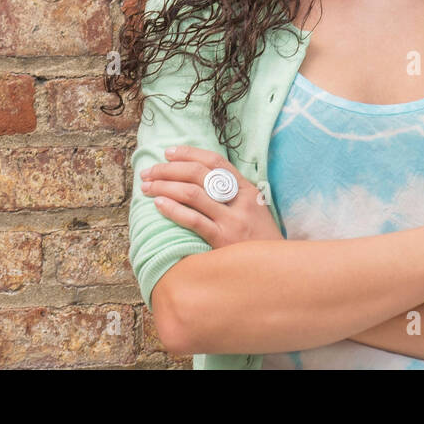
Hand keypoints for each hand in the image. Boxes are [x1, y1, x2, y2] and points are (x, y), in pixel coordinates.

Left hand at [139, 146, 283, 249]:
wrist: (276, 270)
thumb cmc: (260, 241)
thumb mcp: (254, 210)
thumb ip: (233, 194)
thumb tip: (199, 180)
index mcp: (247, 189)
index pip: (215, 161)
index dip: (189, 153)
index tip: (168, 153)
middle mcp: (239, 200)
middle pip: (198, 173)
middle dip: (169, 169)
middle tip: (149, 171)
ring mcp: (231, 220)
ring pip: (192, 193)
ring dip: (164, 186)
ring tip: (147, 186)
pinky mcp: (222, 240)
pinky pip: (193, 220)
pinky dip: (173, 209)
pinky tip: (158, 204)